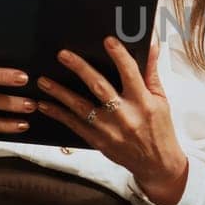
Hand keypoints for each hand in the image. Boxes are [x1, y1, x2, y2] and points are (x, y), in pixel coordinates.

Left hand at [34, 36, 189, 204]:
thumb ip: (151, 73)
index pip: (130, 73)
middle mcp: (125, 115)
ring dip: (60, 92)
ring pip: (80, 107)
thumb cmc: (160, 128)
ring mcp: (109, 130)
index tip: (108, 40)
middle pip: (99, 87)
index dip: (119, 56)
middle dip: (80, 69)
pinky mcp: (98, 141)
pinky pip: (74, 125)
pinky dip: (58, 114)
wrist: (157, 164)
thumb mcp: (160, 100)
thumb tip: (151, 46)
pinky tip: (45, 105)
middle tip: (63, 55)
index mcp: (143, 102)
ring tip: (43, 80)